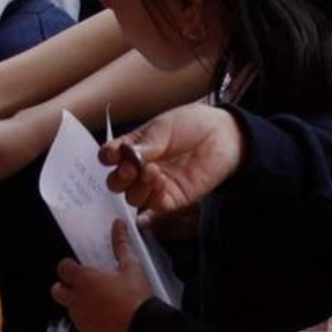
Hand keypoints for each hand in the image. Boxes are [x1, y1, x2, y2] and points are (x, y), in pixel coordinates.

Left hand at [51, 220, 152, 331]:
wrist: (144, 330)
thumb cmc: (136, 298)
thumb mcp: (131, 267)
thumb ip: (121, 244)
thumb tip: (118, 225)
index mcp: (84, 280)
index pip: (62, 268)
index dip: (69, 267)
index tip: (79, 267)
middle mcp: (76, 300)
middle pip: (57, 290)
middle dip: (65, 287)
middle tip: (83, 286)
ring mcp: (80, 319)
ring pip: (69, 309)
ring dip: (78, 304)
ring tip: (99, 303)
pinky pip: (82, 326)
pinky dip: (89, 322)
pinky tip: (105, 319)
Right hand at [99, 105, 245, 225]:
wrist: (223, 135)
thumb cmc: (192, 125)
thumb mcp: (163, 128)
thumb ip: (144, 145)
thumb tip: (126, 156)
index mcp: (133, 148)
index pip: (110, 157)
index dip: (107, 158)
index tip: (114, 154)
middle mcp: (140, 168)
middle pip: (116, 183)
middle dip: (119, 178)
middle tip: (131, 168)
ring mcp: (155, 185)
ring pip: (133, 198)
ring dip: (138, 187)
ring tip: (153, 171)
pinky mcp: (173, 198)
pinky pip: (155, 206)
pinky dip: (154, 196)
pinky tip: (161, 182)